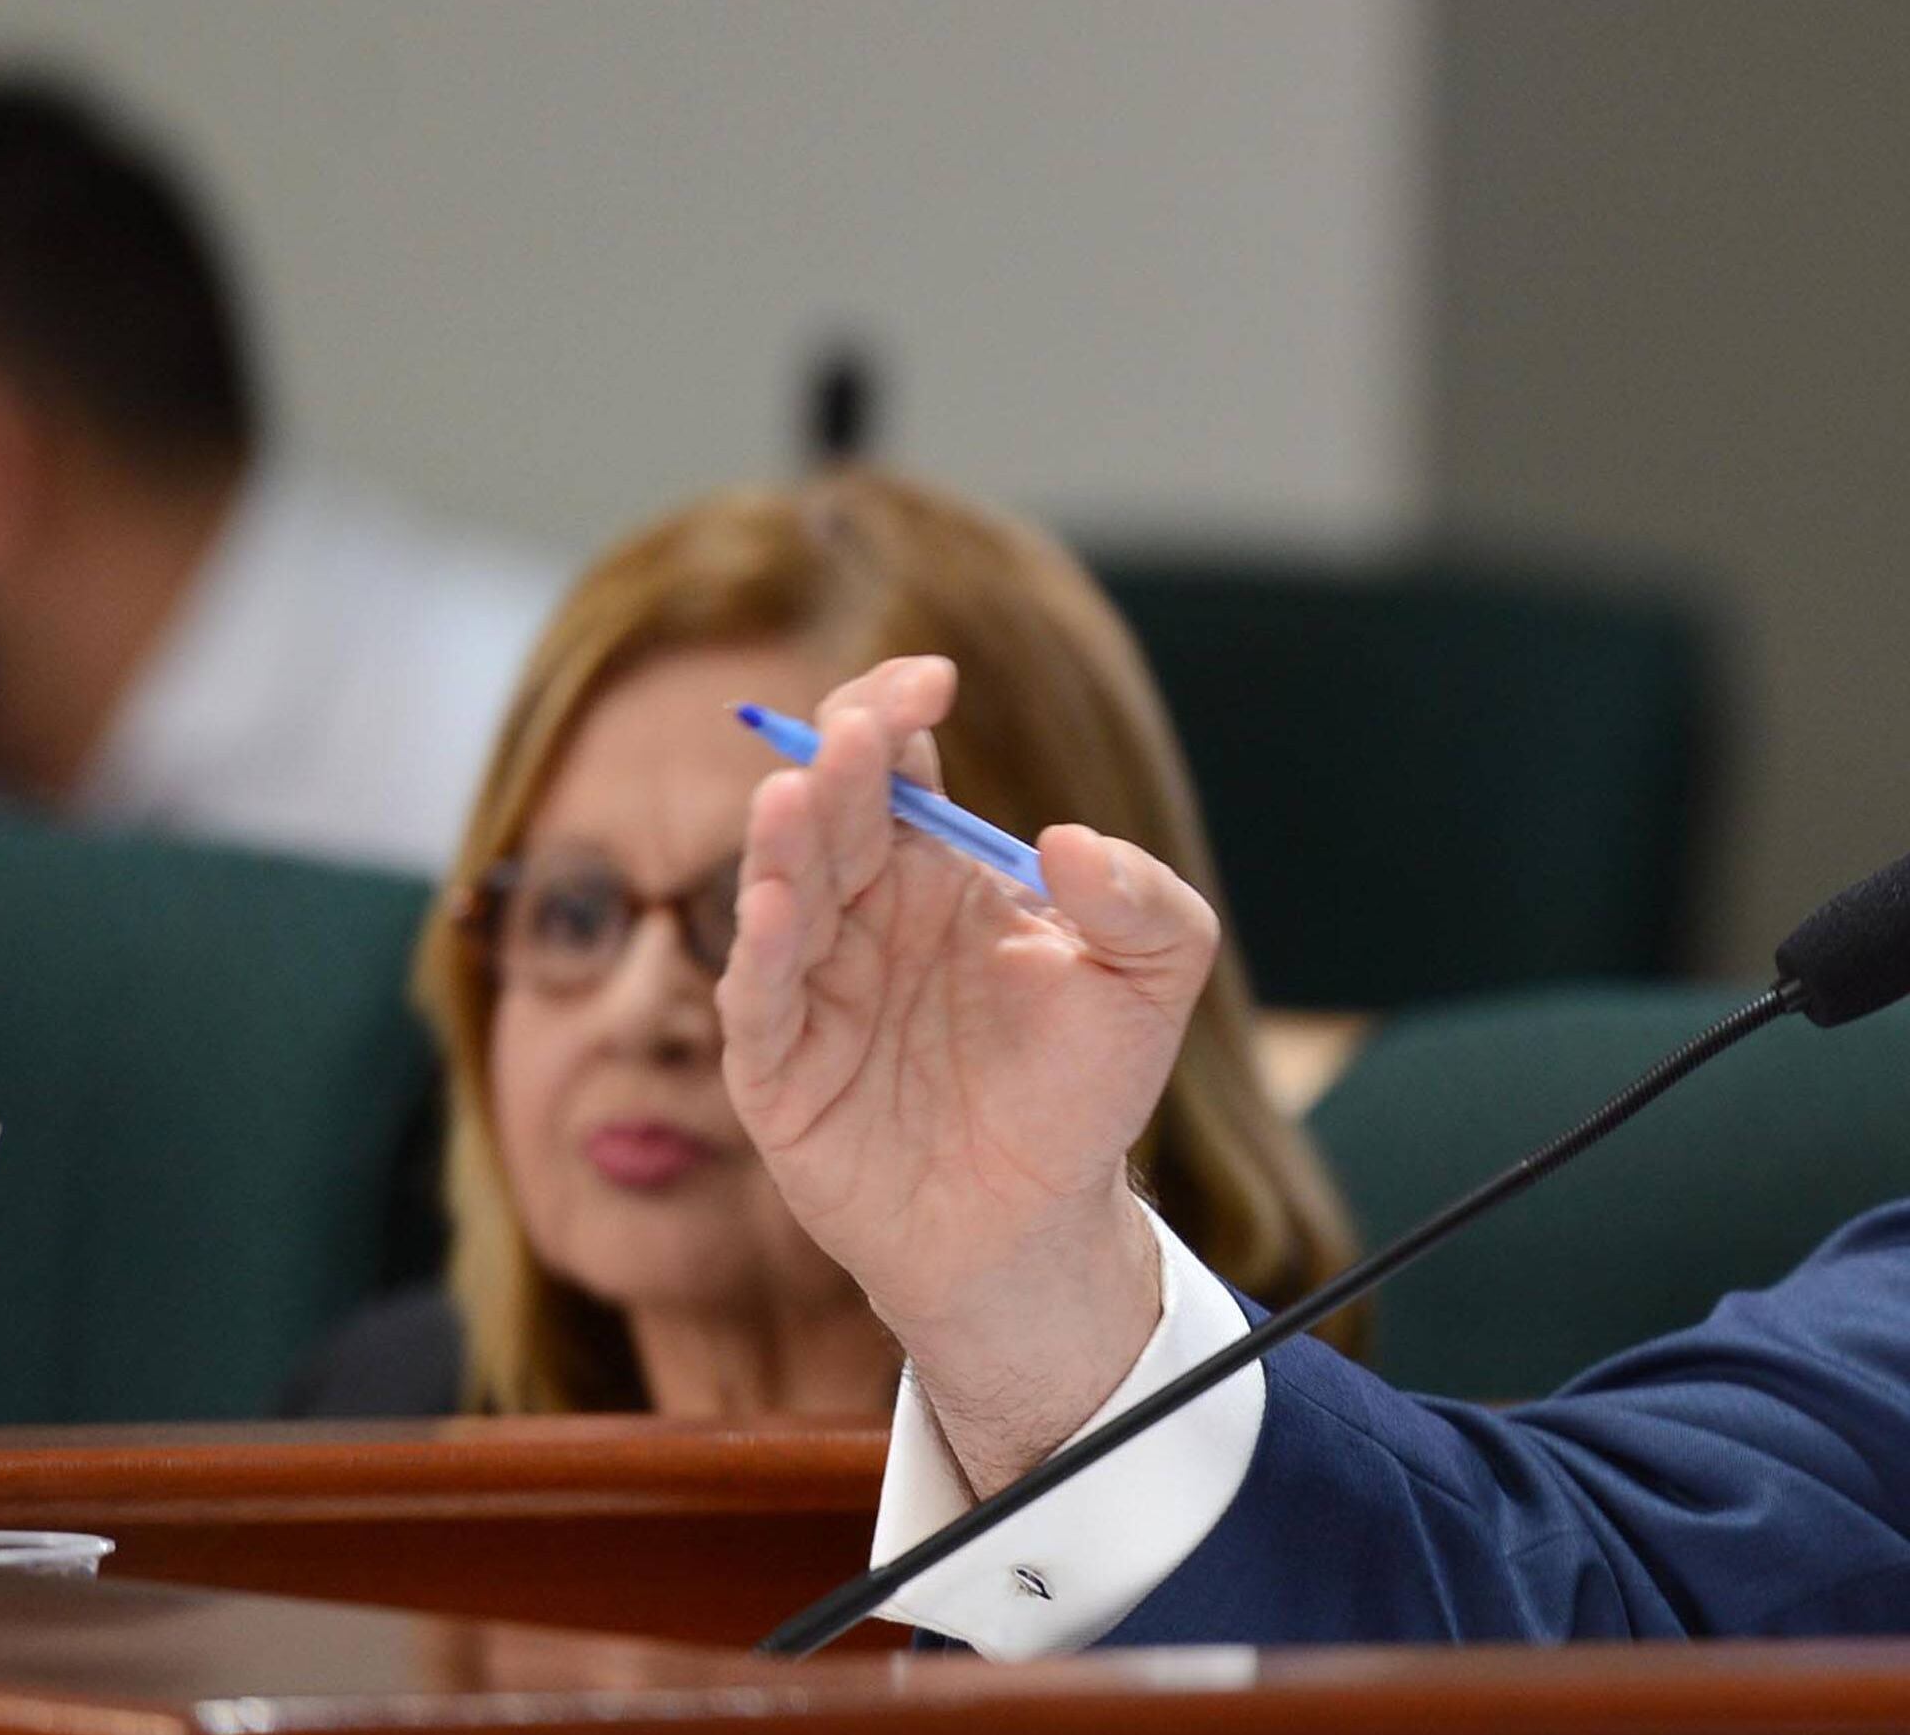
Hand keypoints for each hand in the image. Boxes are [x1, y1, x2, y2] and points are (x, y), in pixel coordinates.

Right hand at [714, 654, 1218, 1488]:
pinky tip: (773, 910)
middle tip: (861, 731)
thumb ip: (1142, 902)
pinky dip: (759, 954)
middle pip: (833, 813)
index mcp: (938, 871)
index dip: (897, 712)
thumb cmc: (1085, 1092)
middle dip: (841, 763)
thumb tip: (1073, 842)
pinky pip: (758, 1001)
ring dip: (786, 842)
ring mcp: (813, 987)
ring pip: (783, 891)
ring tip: (797, 793)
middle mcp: (864, 914)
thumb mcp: (1151, 984)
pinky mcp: (780, 1071)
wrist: (1041, 1228)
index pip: (899, 768)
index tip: (932, 682)